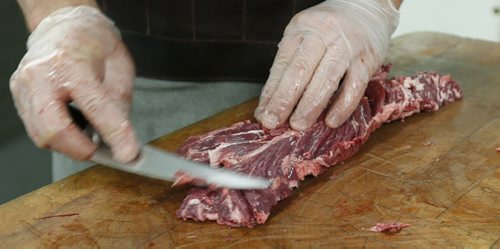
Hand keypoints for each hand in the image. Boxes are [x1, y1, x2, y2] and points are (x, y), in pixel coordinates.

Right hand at [10, 6, 138, 161]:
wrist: (65, 25)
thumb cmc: (93, 42)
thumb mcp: (119, 66)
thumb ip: (119, 102)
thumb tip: (122, 137)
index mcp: (70, 63)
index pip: (95, 107)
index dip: (114, 134)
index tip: (128, 154)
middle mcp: (40, 75)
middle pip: (54, 129)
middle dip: (81, 149)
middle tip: (103, 151)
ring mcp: (24, 86)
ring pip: (41, 134)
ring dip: (70, 145)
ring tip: (91, 138)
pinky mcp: (19, 95)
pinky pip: (37, 128)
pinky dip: (59, 136)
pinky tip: (75, 128)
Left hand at [255, 0, 398, 129]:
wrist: (366, 8)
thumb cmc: (329, 29)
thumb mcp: (304, 36)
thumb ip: (290, 62)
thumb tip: (272, 101)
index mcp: (301, 29)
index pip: (282, 64)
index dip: (271, 91)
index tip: (262, 114)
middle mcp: (323, 34)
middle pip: (300, 70)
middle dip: (284, 100)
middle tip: (273, 122)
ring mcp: (346, 47)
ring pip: (326, 79)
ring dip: (310, 106)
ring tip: (298, 125)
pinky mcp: (367, 60)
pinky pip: (354, 86)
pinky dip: (342, 106)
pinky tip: (331, 121)